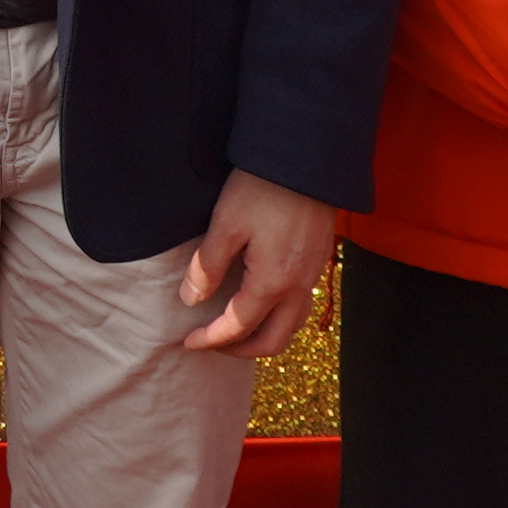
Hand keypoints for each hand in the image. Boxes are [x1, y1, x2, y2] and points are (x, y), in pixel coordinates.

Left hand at [175, 169, 340, 356]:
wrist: (305, 158)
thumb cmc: (262, 187)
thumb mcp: (225, 224)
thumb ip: (207, 266)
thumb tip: (191, 299)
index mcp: (272, 282)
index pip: (239, 327)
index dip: (211, 339)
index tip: (188, 342)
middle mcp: (298, 286)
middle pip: (273, 341)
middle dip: (240, 349)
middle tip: (212, 343)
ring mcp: (313, 275)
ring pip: (292, 326)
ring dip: (264, 335)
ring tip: (236, 328)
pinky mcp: (319, 260)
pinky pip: (302, 305)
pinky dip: (280, 317)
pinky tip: (262, 302)